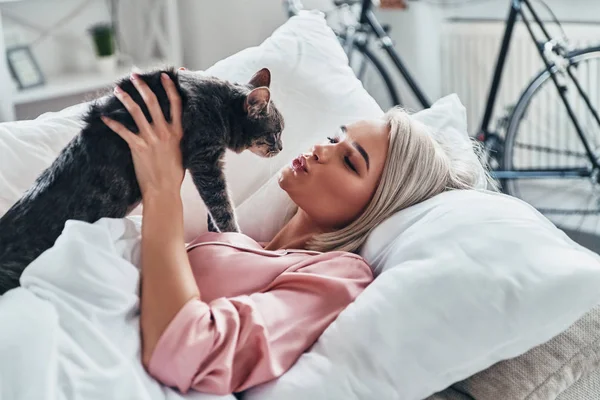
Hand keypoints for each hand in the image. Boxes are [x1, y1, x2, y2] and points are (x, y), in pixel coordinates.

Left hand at [101, 73, 183, 200]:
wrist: (164, 191)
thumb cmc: (174, 174)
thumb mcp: (182, 152)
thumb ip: (176, 137)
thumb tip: (172, 127)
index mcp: (178, 132)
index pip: (176, 103)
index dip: (170, 87)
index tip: (164, 76)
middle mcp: (165, 132)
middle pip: (153, 102)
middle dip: (142, 86)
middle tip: (134, 75)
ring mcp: (151, 139)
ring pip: (137, 112)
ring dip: (126, 98)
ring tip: (117, 89)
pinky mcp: (138, 147)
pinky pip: (122, 131)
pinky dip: (112, 123)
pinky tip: (104, 117)